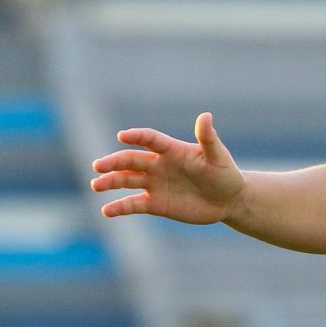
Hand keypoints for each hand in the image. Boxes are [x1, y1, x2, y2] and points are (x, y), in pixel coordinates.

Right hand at [90, 112, 244, 223]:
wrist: (228, 200)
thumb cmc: (225, 174)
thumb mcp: (218, 157)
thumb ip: (208, 138)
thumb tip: (205, 115)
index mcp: (172, 150)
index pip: (150, 140)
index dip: (137, 136)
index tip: (122, 136)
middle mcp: (158, 165)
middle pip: (131, 160)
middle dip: (114, 162)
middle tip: (98, 166)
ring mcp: (155, 184)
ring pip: (127, 180)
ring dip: (110, 182)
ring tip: (97, 185)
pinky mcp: (155, 204)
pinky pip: (133, 204)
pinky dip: (119, 207)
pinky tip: (106, 211)